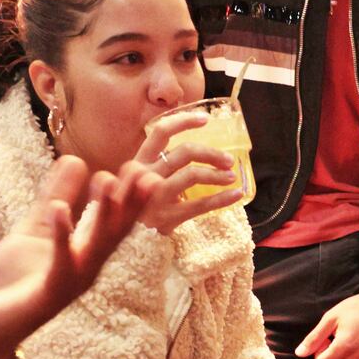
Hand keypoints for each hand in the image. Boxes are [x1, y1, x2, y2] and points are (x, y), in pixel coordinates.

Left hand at [0, 156, 156, 358]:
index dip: (131, 195)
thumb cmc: (12, 282)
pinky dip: (61, 235)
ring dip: (102, 214)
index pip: (115, 220)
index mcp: (85, 252)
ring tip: (106, 180)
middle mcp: (86, 268)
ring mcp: (71, 282)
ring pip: (94, 245)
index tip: (141, 165)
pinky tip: (59, 210)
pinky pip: (59, 261)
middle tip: (144, 171)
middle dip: (130, 202)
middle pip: (115, 232)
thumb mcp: (34, 230)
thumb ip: (54, 196)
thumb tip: (75, 161)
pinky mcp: (49, 293)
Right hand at [134, 108, 241, 233]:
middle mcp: (146, 175)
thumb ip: (160, 163)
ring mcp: (155, 197)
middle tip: (228, 160)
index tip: (206, 119)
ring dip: (217, 174)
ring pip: (192, 175)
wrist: (122, 239)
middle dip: (210, 153)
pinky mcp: (167, 218)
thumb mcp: (139, 180)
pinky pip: (200, 205)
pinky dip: (222, 199)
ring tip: (231, 177)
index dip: (184, 121)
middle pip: (184, 152)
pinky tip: (236, 194)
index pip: (161, 132)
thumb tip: (195, 148)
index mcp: (140, 162)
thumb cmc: (135, 205)